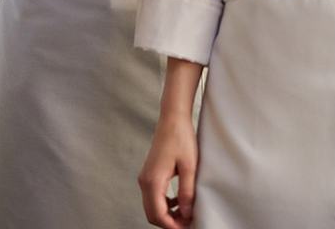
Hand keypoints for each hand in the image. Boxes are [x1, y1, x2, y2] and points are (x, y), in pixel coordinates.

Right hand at [138, 111, 197, 227]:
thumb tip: (186, 213)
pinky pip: (154, 196)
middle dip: (169, 223)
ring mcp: (145, 177)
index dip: (172, 226)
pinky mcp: (149, 173)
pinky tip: (178, 200)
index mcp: (153, 180)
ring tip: (185, 214)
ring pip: (152, 206)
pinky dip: (164, 203)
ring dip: (167, 214)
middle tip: (187, 223)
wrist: (172, 118)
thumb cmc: (181, 137)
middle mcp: (145, 181)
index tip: (187, 227)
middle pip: (152, 214)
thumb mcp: (189, 166)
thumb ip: (187, 192)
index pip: (158, 215)